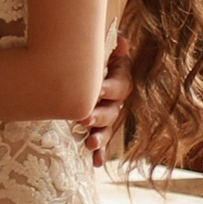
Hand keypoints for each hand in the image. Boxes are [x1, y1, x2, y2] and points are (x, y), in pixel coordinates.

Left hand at [86, 38, 132, 153]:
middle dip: (99, 115)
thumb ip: (112, 47)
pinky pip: (102, 144)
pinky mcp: (98, 130)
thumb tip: (122, 41)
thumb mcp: (99, 50)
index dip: (109, 88)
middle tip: (83, 118)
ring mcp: (107, 117)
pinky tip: (96, 162)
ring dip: (100, 137)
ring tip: (90, 143)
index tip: (96, 90)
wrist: (80, 70)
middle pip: (113, 110)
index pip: (119, 86)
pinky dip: (100, 153)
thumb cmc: (90, 58)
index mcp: (118, 80)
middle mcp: (115, 101)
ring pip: (107, 129)